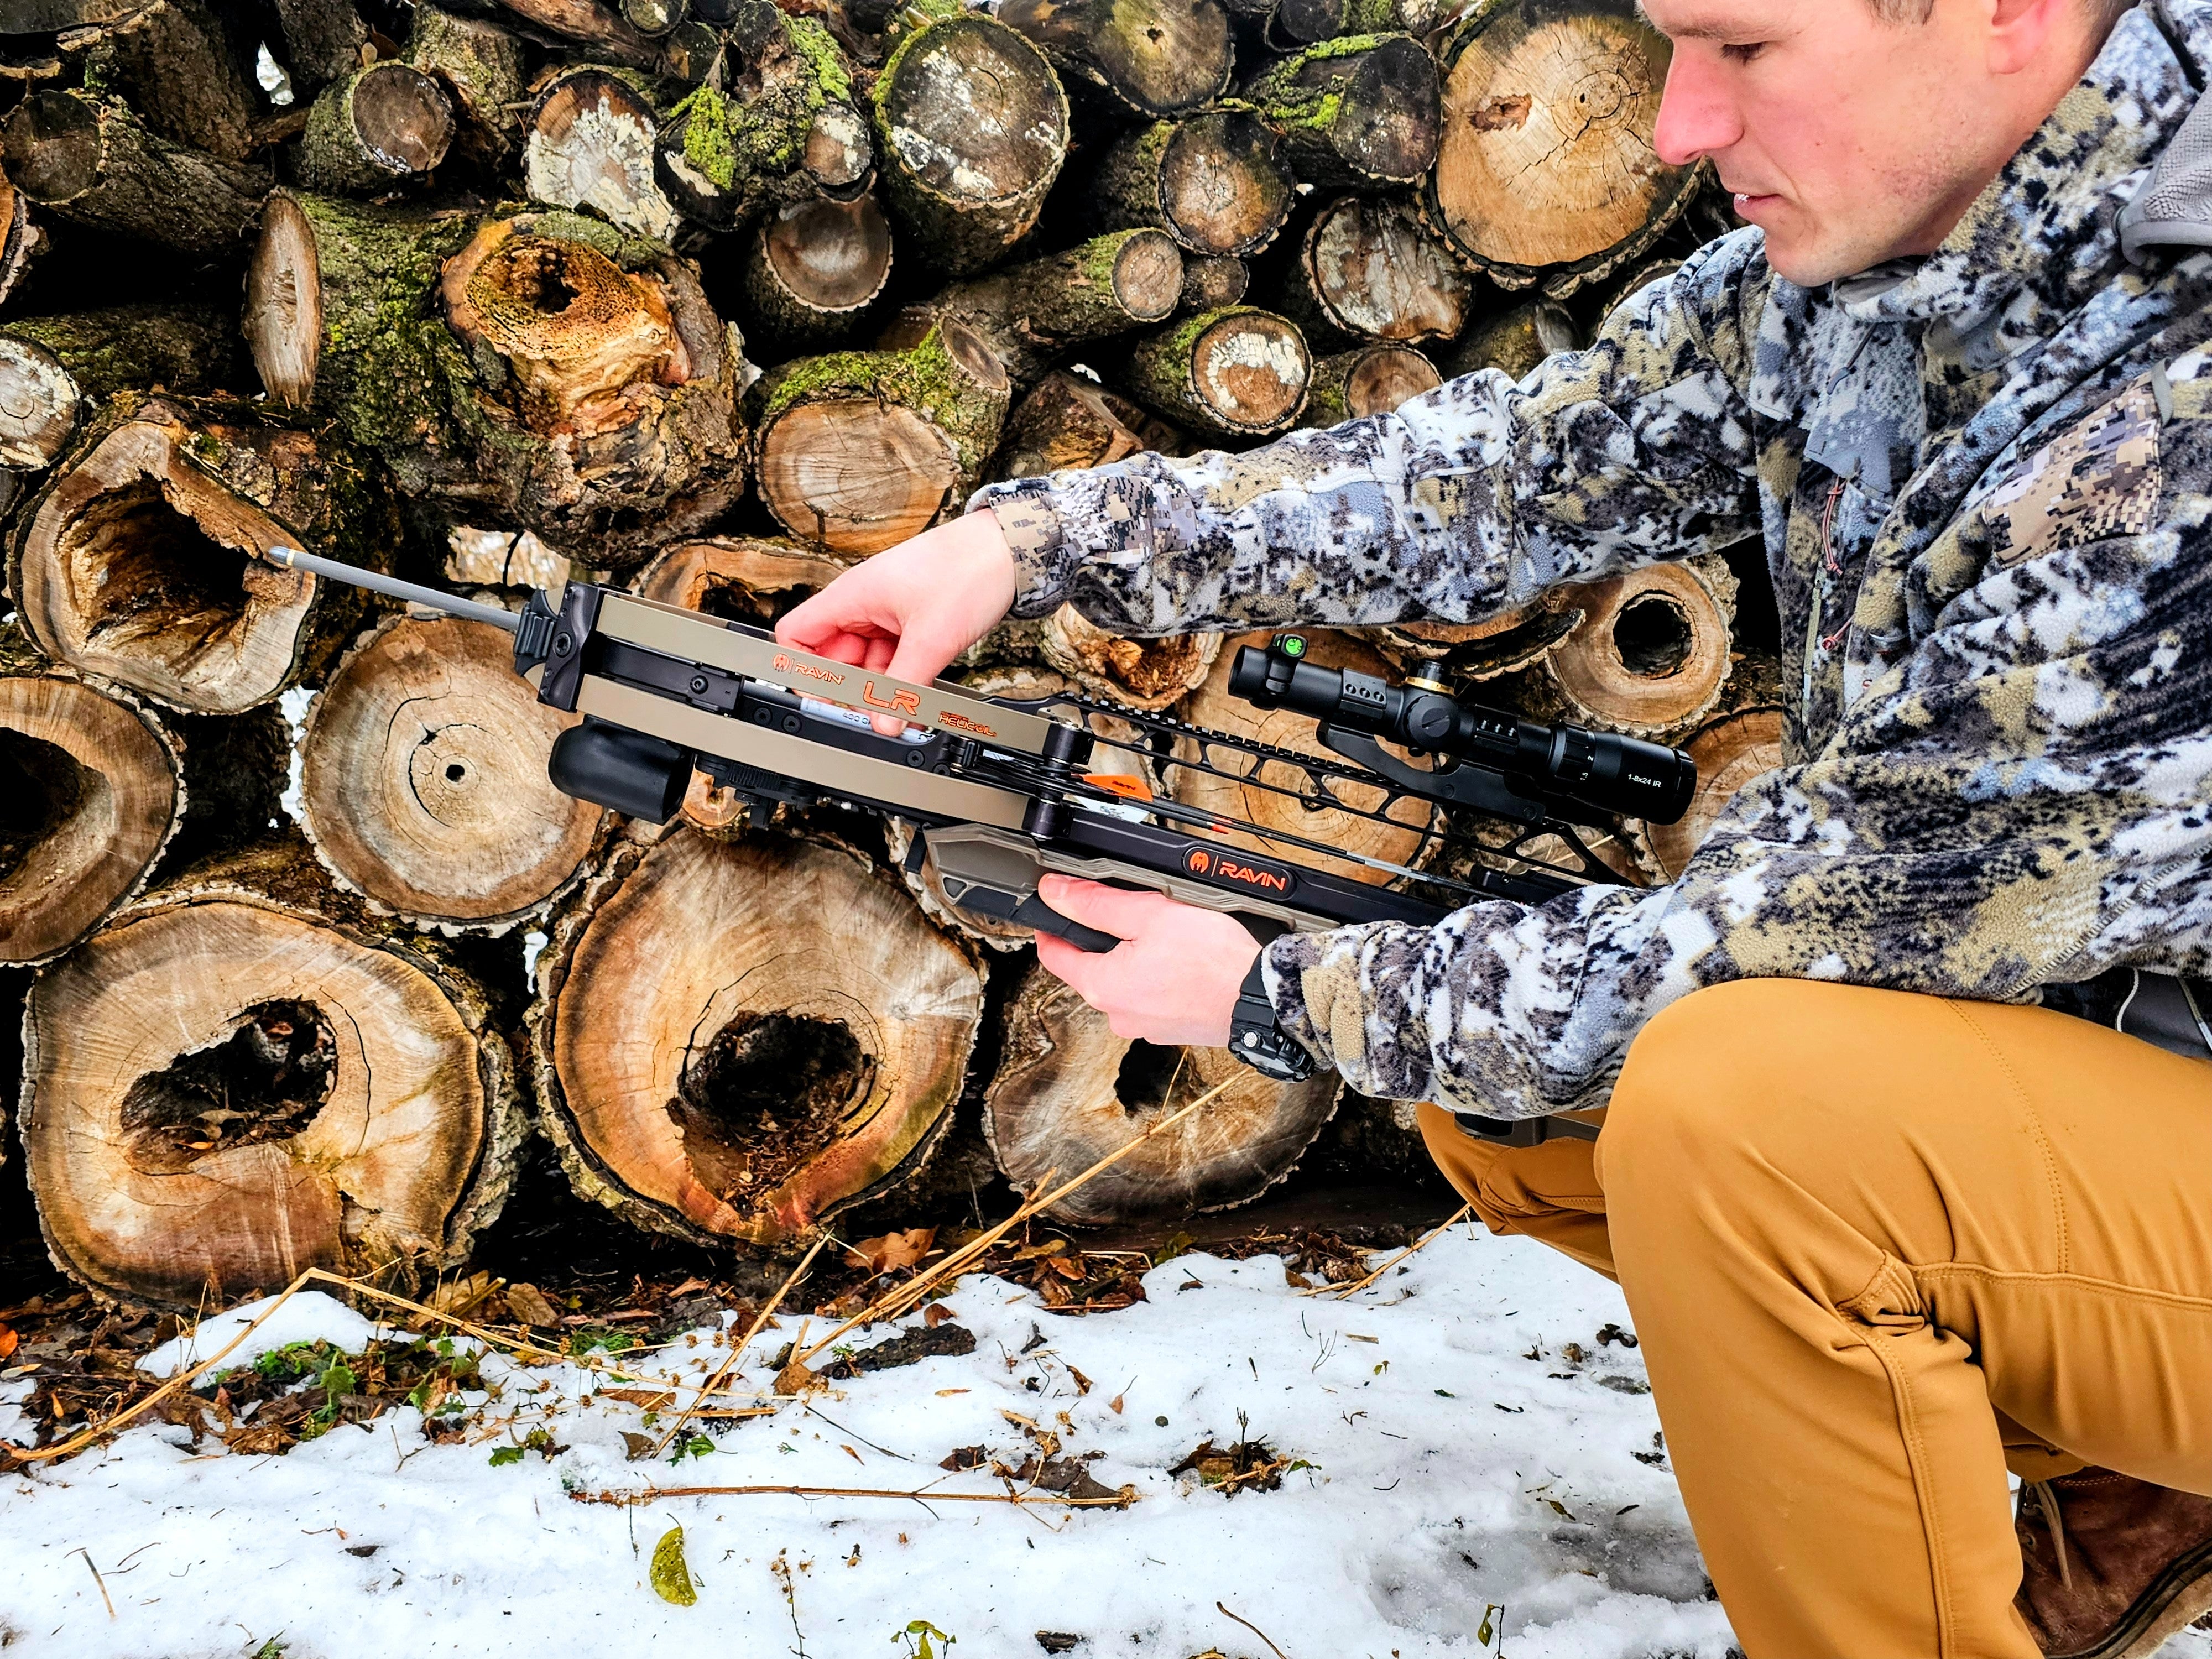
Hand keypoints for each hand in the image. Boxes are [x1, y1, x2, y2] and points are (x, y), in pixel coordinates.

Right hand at [775, 510, 1017, 732]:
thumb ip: (904, 687)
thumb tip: (884, 722)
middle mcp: (863, 602)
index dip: (801, 671)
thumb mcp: (932, 638)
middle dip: (849, 687)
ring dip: (880, 686)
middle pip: (833, 655)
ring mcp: (885, 612)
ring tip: (901, 708)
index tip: (823, 700)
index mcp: (852, 595)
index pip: (796, 634)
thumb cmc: (969, 569)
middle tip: (871, 713)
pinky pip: (892, 657)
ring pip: (866, 661)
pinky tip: (916, 692)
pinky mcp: (909, 622)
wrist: (1010, 551)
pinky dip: (901, 676)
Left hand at [1031, 874, 1260, 1048]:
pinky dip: (1156, 976)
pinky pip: (1148, 995)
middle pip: (1090, 967)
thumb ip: (1096, 903)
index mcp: (1103, 986)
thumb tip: (1056, 893)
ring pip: (1122, 981)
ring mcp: (1143, 1026)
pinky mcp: (1167, 1028)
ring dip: (1134, 957)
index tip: (1059, 905)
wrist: (1261, 999)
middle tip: (1132, 913)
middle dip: (1103, 938)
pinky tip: (1180, 961)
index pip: (1053, 954)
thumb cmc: (1212, 960)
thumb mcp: (1148, 914)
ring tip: (1166, 937)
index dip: (1053, 923)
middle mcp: (1116, 1014)